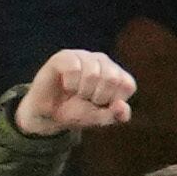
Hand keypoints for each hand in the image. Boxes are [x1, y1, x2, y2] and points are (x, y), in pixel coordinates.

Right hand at [12, 49, 134, 137]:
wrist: (49, 116)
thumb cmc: (76, 113)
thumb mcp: (98, 119)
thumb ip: (115, 115)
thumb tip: (121, 106)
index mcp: (116, 74)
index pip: (127, 85)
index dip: (114, 101)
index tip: (101, 105)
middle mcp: (103, 61)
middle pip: (112, 78)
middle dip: (97, 97)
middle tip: (86, 99)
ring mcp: (84, 56)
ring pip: (93, 73)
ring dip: (82, 92)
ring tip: (75, 93)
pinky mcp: (66, 56)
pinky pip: (74, 67)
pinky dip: (70, 84)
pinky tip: (66, 86)